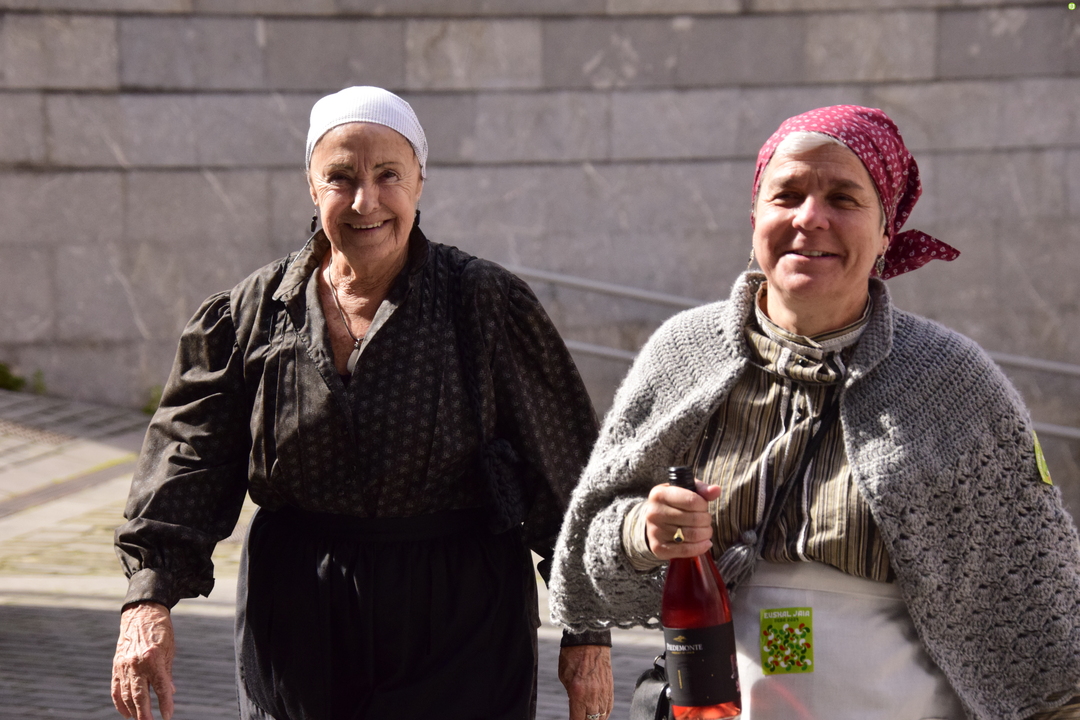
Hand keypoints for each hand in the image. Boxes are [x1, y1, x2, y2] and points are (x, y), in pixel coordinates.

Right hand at [111, 601, 175, 719]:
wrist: (141, 613)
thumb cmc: (160, 631)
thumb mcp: (170, 650)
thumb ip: (167, 674)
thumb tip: (170, 693)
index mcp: (153, 658)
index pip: (160, 687)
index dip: (165, 704)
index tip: (168, 716)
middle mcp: (136, 663)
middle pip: (140, 695)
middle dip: (145, 714)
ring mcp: (124, 665)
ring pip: (126, 695)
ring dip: (133, 711)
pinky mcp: (116, 666)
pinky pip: (116, 689)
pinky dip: (120, 703)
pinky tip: (126, 712)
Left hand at [558, 644, 612, 719]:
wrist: (589, 640)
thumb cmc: (572, 655)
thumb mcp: (564, 677)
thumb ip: (571, 695)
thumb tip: (574, 707)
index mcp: (578, 694)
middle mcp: (593, 696)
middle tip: (579, 719)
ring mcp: (604, 692)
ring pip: (602, 716)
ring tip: (589, 719)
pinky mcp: (610, 688)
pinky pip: (609, 707)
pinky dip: (604, 713)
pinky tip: (599, 715)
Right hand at [644, 479, 721, 560]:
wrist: (652, 522)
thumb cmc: (673, 504)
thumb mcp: (684, 491)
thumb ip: (702, 490)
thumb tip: (716, 490)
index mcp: (659, 495)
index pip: (692, 501)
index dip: (703, 505)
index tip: (702, 507)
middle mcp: (654, 513)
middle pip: (694, 519)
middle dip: (706, 520)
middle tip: (705, 520)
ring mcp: (655, 531)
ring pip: (692, 535)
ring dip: (705, 534)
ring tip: (705, 531)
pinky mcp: (658, 548)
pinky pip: (686, 550)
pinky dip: (701, 547)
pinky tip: (705, 543)